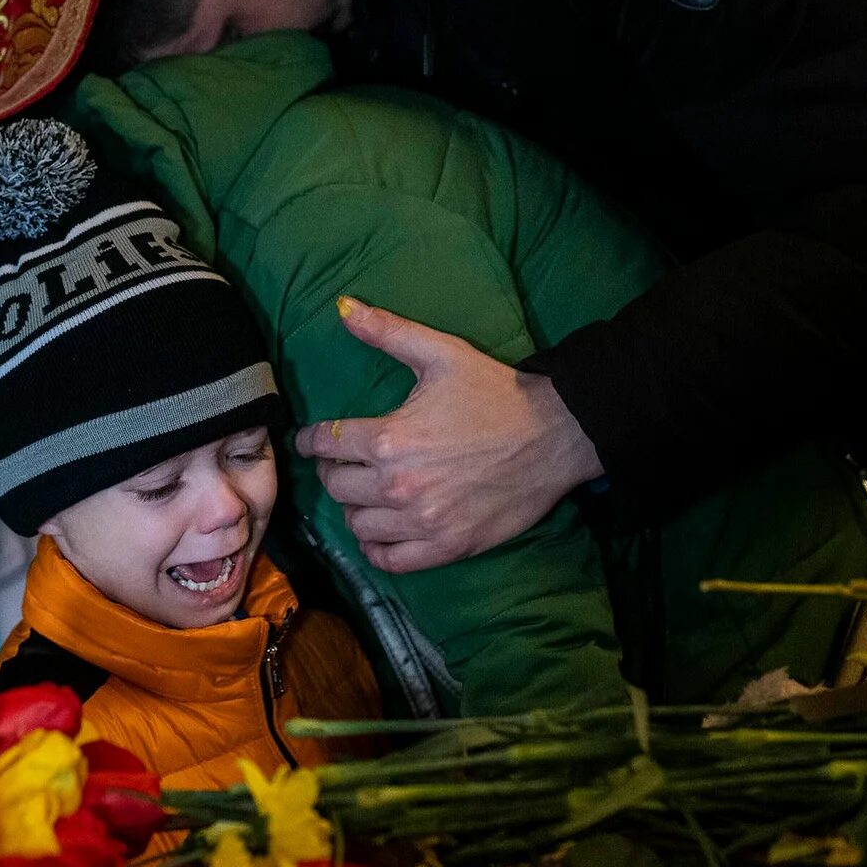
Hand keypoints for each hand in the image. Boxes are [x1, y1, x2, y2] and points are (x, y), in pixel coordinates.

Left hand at [292, 297, 604, 572]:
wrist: (556, 436)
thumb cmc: (496, 393)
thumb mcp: (441, 354)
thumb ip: (387, 332)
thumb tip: (342, 306)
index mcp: (388, 439)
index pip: (324, 444)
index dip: (310, 441)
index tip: (311, 441)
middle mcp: (398, 486)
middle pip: (336, 487)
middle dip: (333, 471)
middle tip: (344, 463)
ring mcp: (422, 522)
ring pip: (358, 526)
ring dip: (355, 509)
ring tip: (366, 494)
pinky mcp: (447, 547)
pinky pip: (390, 560)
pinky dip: (378, 547)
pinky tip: (383, 529)